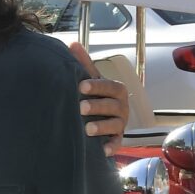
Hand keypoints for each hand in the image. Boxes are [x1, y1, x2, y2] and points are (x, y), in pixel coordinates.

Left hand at [68, 42, 128, 156]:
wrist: (102, 116)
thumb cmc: (96, 94)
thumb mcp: (91, 78)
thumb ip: (83, 63)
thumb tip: (72, 43)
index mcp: (116, 90)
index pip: (109, 86)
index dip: (96, 86)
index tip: (81, 86)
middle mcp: (122, 106)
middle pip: (112, 105)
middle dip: (97, 106)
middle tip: (81, 108)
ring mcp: (120, 123)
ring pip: (115, 125)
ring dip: (102, 127)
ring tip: (87, 129)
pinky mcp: (117, 139)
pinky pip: (117, 143)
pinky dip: (112, 147)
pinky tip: (103, 150)